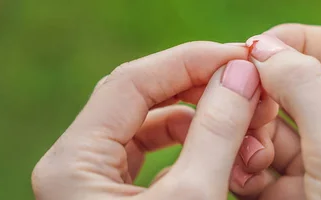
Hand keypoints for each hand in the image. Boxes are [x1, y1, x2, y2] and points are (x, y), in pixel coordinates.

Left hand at [31, 41, 278, 199]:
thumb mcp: (192, 199)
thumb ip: (216, 133)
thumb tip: (240, 74)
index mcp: (72, 164)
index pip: (131, 82)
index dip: (190, 62)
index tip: (241, 57)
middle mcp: (74, 168)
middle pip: (139, 99)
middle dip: (199, 88)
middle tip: (248, 85)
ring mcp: (93, 184)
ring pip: (150, 128)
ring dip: (200, 121)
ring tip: (245, 126)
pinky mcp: (115, 199)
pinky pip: (152, 157)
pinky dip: (191, 150)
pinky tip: (223, 155)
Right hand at [235, 24, 320, 199]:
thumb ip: (306, 89)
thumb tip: (266, 48)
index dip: (294, 43)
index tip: (252, 52)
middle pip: (295, 89)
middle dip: (264, 96)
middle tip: (241, 104)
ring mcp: (317, 169)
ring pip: (268, 129)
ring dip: (251, 136)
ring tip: (251, 157)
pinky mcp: (289, 196)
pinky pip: (256, 166)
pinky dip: (244, 168)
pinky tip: (248, 181)